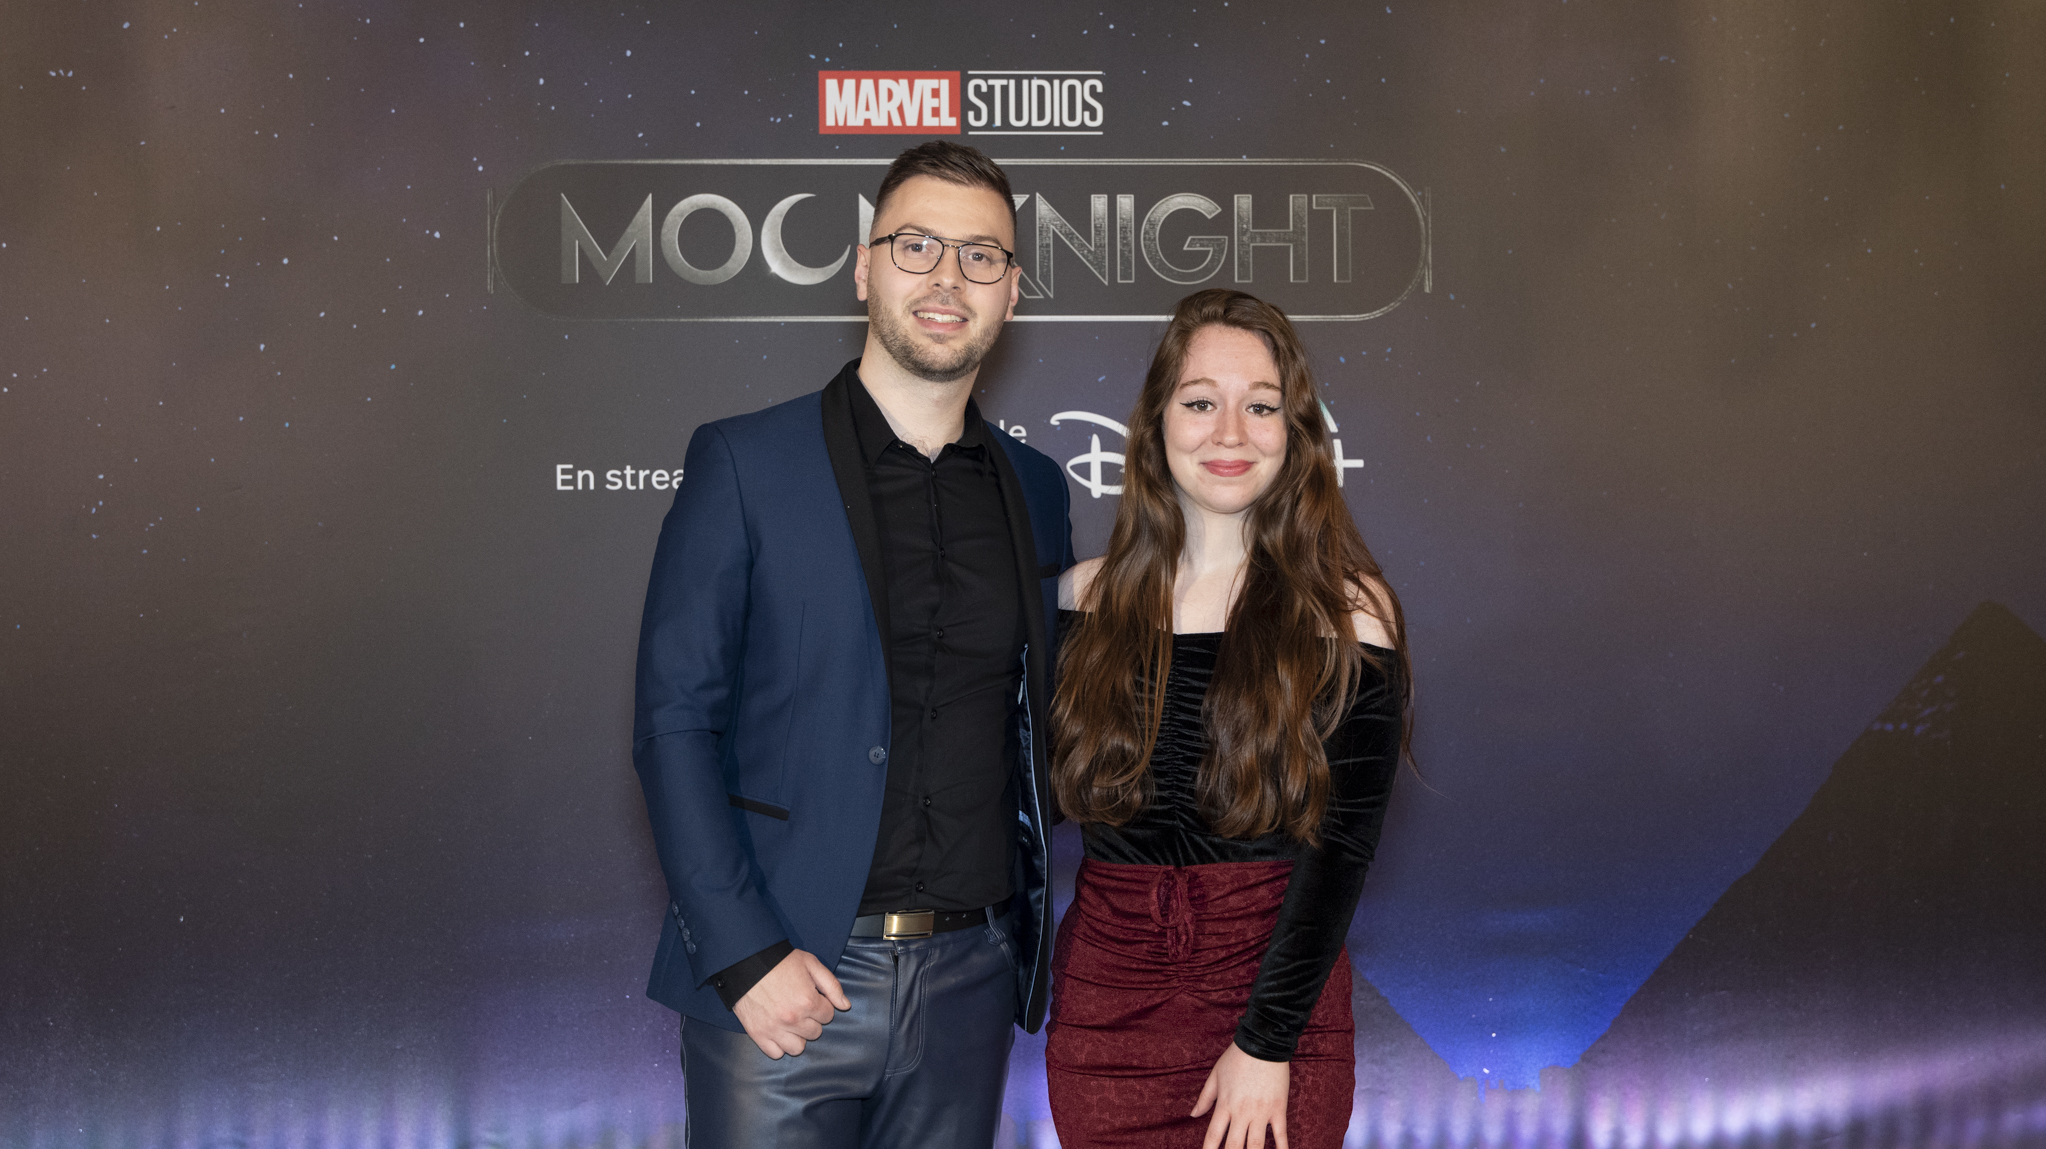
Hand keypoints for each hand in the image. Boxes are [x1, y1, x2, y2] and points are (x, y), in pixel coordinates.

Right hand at [731, 948, 850, 1058]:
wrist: (746, 961)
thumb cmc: (780, 961)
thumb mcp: (811, 964)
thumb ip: (832, 986)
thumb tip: (845, 1006)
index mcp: (808, 1001)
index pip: (828, 1016)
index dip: (822, 1006)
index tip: (812, 998)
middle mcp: (792, 1019)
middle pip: (815, 1033)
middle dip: (811, 1020)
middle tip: (800, 1007)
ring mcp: (774, 1028)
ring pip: (797, 1048)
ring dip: (797, 1036)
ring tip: (791, 1022)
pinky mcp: (758, 1034)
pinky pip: (776, 1053)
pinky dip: (779, 1045)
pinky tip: (778, 1031)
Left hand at [1191, 1041, 1290, 1148]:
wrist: (1263, 1044)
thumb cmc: (1237, 1058)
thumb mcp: (1215, 1076)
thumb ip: (1205, 1098)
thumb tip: (1193, 1115)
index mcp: (1225, 1105)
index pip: (1213, 1136)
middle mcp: (1241, 1113)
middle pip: (1233, 1146)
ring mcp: (1261, 1113)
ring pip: (1256, 1145)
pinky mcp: (1278, 1110)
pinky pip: (1280, 1134)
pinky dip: (1282, 1148)